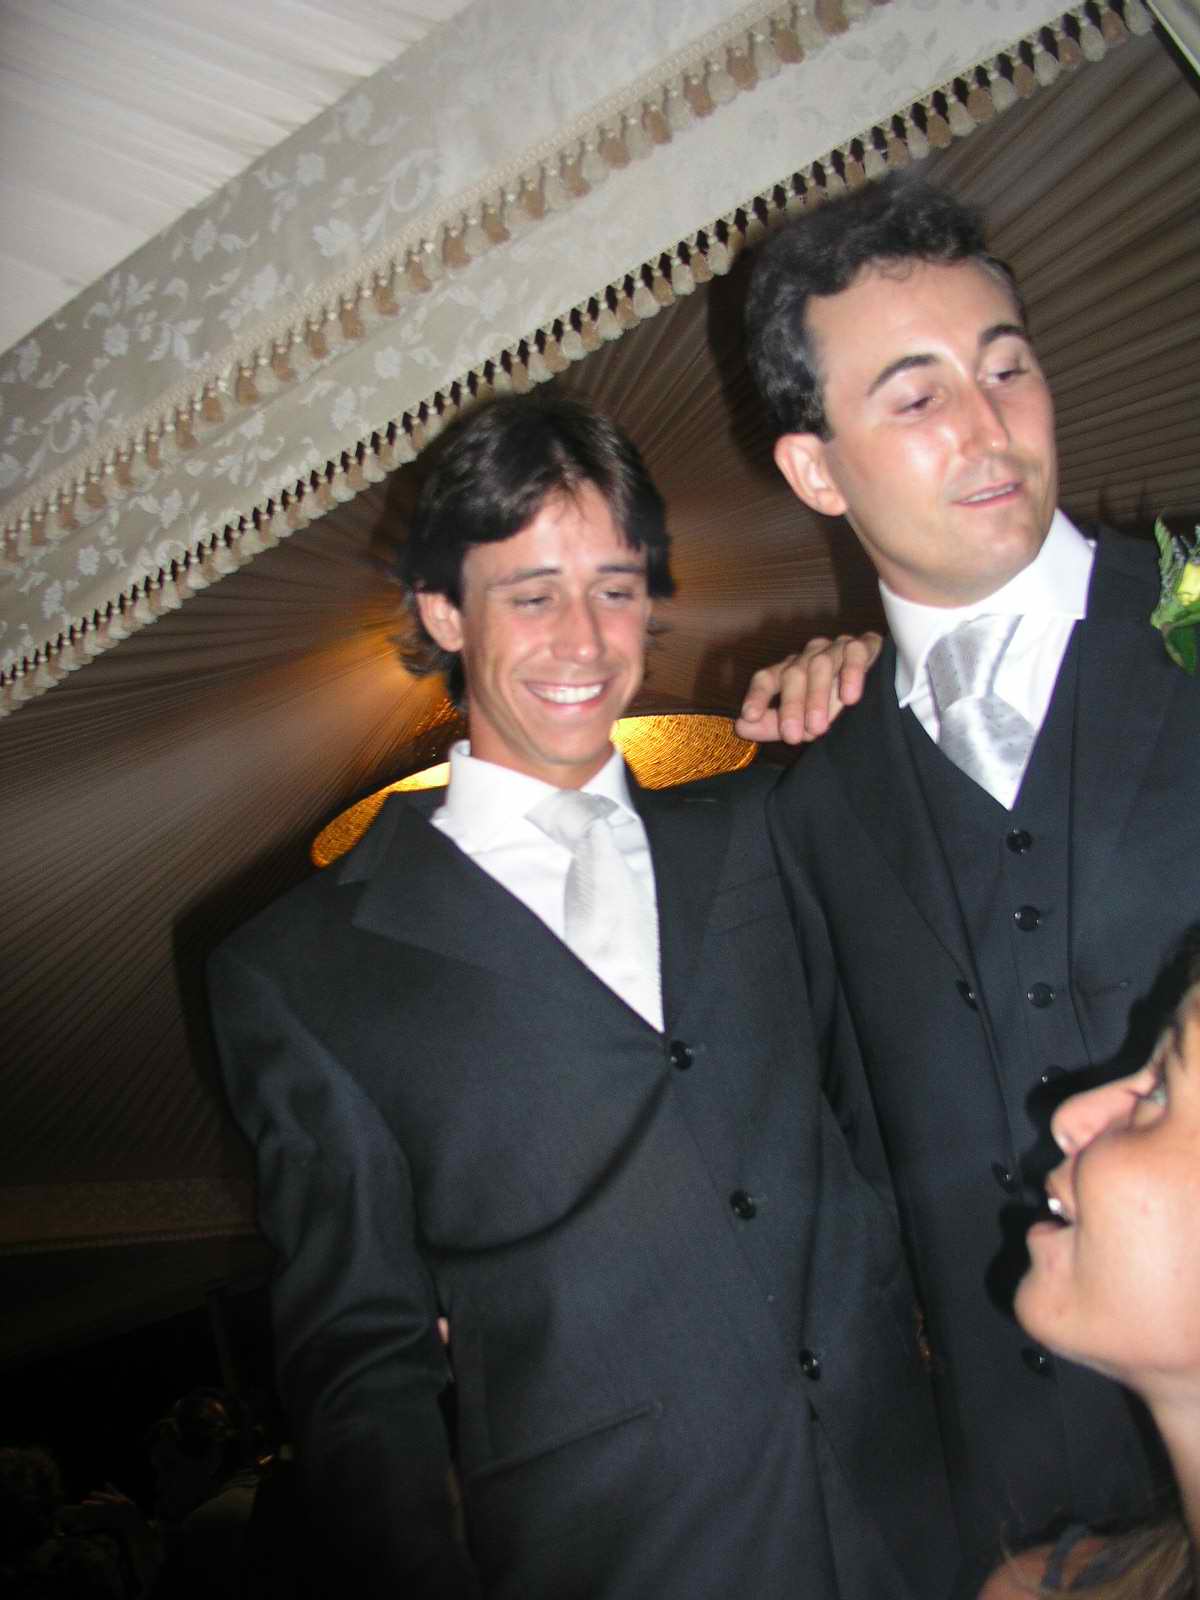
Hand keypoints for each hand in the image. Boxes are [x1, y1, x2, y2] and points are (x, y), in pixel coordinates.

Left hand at [735, 631, 882, 744]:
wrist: (885, 693)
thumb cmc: (835, 706)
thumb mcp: (802, 720)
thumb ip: (772, 724)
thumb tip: (741, 726)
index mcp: (791, 671)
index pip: (767, 677)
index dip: (758, 695)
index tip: (749, 715)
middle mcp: (809, 656)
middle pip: (793, 674)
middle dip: (791, 706)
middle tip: (793, 736)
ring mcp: (836, 648)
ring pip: (821, 665)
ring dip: (818, 698)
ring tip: (820, 727)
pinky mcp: (864, 645)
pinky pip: (855, 652)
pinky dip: (851, 674)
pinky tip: (851, 697)